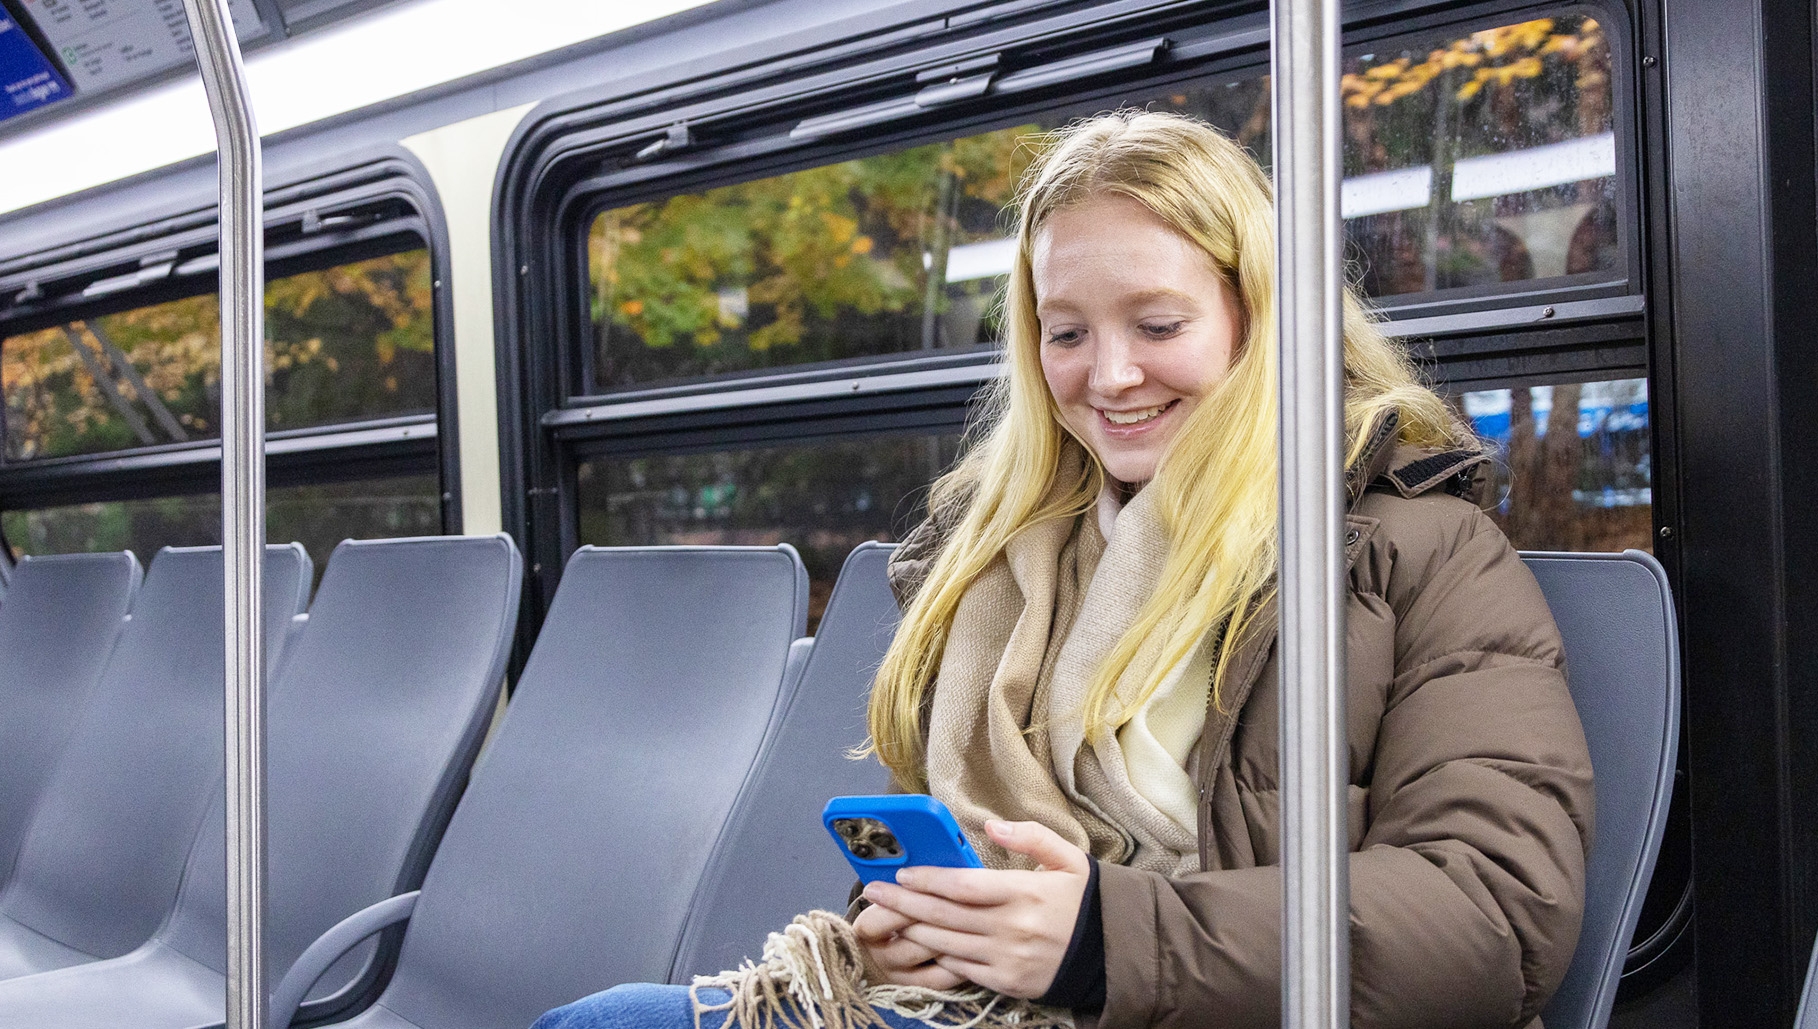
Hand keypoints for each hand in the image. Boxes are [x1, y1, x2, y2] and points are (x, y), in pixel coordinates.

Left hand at [859, 820, 1090, 998]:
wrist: (1113, 953)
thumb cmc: (1085, 901)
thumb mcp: (1069, 858)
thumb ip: (1032, 836)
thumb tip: (992, 825)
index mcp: (1025, 892)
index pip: (963, 886)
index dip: (927, 880)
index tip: (902, 873)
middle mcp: (1012, 928)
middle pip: (944, 915)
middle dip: (903, 903)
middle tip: (872, 892)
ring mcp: (1007, 959)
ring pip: (946, 944)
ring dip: (910, 930)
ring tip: (884, 918)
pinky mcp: (1006, 983)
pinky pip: (961, 969)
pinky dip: (934, 955)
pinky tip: (915, 944)